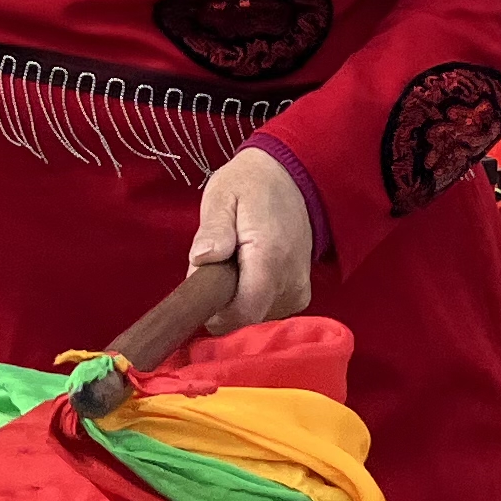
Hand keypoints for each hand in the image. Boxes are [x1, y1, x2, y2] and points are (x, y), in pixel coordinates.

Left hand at [182, 146, 318, 333]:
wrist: (292, 180)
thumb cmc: (249, 186)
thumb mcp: (222, 195)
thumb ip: (213, 228)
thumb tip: (201, 258)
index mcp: (269, 257)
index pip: (242, 313)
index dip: (214, 313)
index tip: (200, 291)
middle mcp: (290, 281)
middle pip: (246, 320)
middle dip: (221, 304)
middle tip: (214, 269)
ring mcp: (299, 291)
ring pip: (255, 319)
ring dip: (235, 301)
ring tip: (232, 265)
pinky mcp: (300, 296)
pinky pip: (268, 313)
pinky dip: (251, 300)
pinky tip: (247, 274)